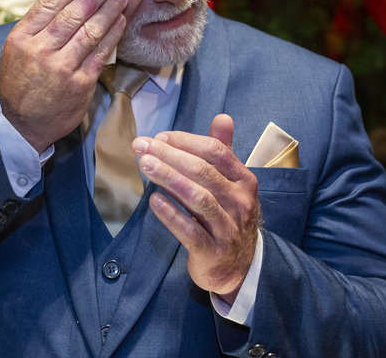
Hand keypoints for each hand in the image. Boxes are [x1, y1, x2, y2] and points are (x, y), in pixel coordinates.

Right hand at [0, 0, 127, 152]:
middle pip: (73, 14)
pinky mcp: (80, 84)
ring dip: (109, 10)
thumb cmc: (21, 83)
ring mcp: (62, 68)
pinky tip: (120, 22)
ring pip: (90, 31)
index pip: (49, 4)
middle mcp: (40, 51)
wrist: (23, 124)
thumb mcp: (16, 51)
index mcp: (21, 39)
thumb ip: (37, 27)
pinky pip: (101, 53)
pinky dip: (113, 34)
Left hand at [132, 114, 259, 301]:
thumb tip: (223, 118)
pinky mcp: (212, 251)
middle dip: (170, 155)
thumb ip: (224, 151)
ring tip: (144, 165)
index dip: (186, 141)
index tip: (158, 137)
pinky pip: (190, 231)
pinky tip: (154, 200)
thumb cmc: (229, 216)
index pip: (216, 152)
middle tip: (141, 146)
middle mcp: (240, 202)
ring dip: (169, 178)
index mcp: (244, 180)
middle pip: (203, 172)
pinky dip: (171, 214)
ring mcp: (228, 228)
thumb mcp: (231, 183)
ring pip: (198, 198)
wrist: (240, 267)